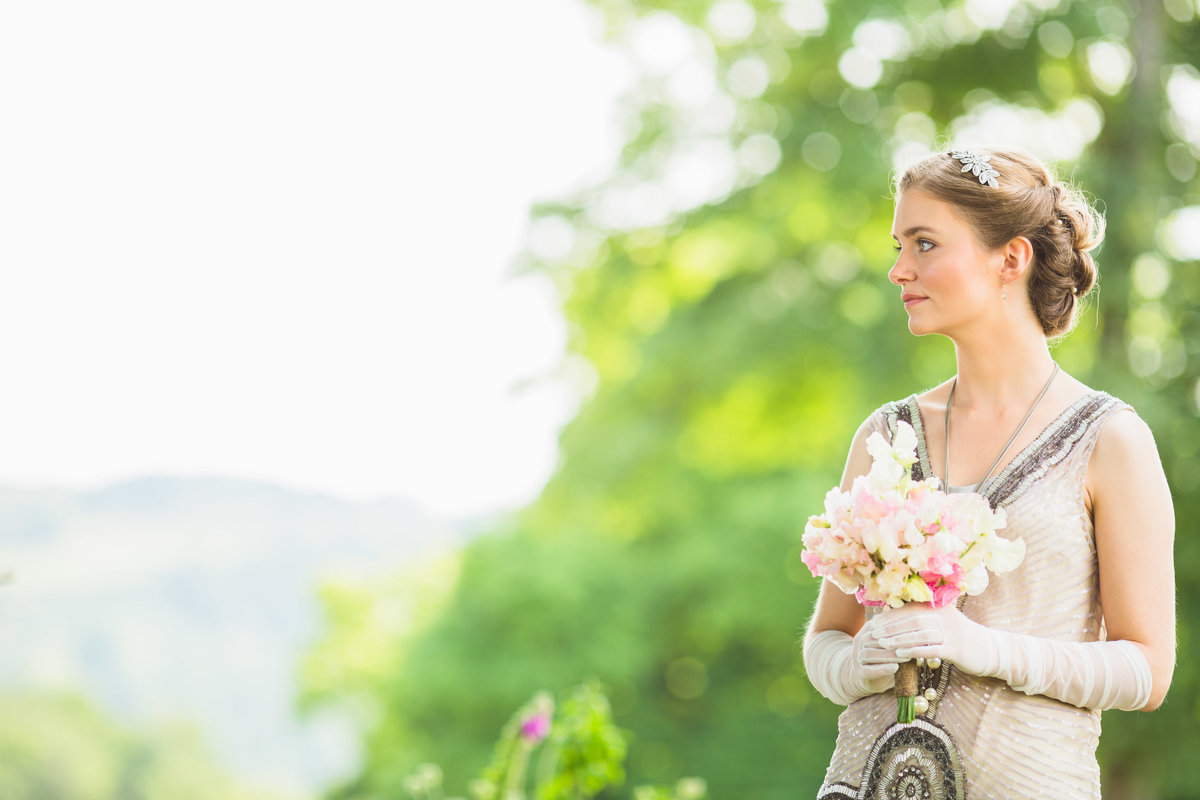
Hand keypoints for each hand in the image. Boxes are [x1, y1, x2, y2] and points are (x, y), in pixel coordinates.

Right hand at [850, 616, 904, 690]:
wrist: (869, 676)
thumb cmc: (883, 655)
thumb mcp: (886, 640)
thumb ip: (892, 628)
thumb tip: (904, 611)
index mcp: (865, 631)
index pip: (877, 625)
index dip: (893, 626)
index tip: (910, 628)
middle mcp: (859, 643)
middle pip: (872, 639)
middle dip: (892, 641)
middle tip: (910, 643)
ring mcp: (857, 658)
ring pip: (870, 654)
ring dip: (889, 655)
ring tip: (906, 657)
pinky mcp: (860, 673)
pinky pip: (869, 670)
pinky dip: (882, 669)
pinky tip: (895, 668)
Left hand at [872, 603, 998, 677]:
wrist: (992, 650)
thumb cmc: (962, 637)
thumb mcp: (946, 622)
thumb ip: (926, 616)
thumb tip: (898, 614)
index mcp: (941, 608)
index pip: (911, 609)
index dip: (892, 615)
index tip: (876, 622)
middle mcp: (946, 617)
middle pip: (913, 619)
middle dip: (891, 627)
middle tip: (874, 633)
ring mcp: (952, 633)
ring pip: (920, 634)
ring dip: (899, 639)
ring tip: (882, 644)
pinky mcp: (957, 649)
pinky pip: (932, 649)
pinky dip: (914, 651)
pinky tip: (901, 654)